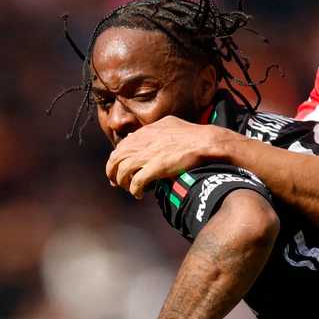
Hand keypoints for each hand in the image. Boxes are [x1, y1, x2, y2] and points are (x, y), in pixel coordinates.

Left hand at [105, 118, 227, 198]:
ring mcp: (148, 155)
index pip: (120, 147)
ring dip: (123, 183)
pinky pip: (136, 182)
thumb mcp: (169, 123)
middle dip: (113, 173)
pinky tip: (139, 194)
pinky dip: (135, 190)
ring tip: (129, 189)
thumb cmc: (192, 133)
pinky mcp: (155, 168)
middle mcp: (142, 142)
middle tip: (116, 182)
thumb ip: (153, 129)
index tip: (117, 168)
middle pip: (116, 160)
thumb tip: (140, 134)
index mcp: (144, 132)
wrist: (205, 142)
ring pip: (122, 172)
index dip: (116, 160)